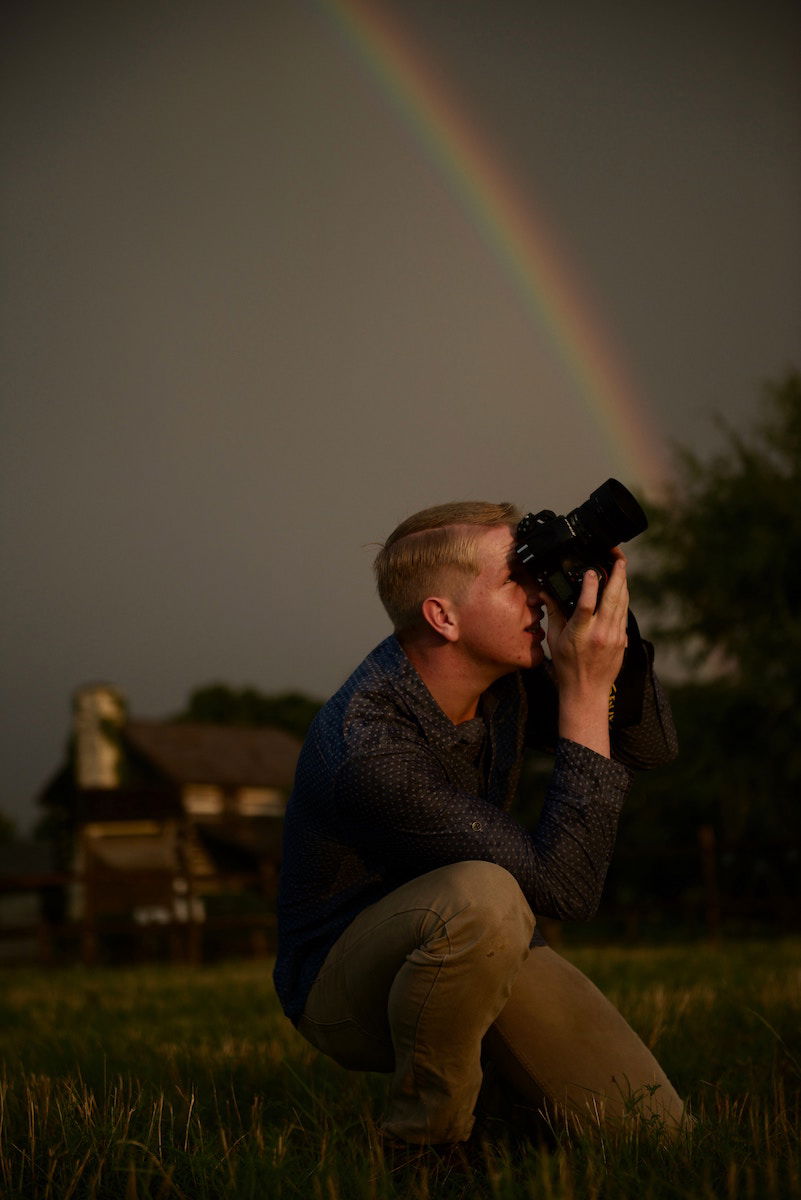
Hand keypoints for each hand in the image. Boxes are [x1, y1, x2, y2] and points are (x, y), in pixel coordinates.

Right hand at [542, 548, 628, 755]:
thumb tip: (546, 592)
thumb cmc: (567, 666)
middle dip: (618, 576)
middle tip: (619, 558)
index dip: (590, 587)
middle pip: (612, 599)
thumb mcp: (554, 640)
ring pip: (622, 604)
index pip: (586, 606)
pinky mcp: (623, 640)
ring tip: (622, 567)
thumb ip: (554, 613)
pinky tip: (622, 589)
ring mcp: (615, 637)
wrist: (587, 692)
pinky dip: (623, 599)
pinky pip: (624, 614)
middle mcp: (600, 634)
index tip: (591, 570)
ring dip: (623, 584)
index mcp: (579, 634)